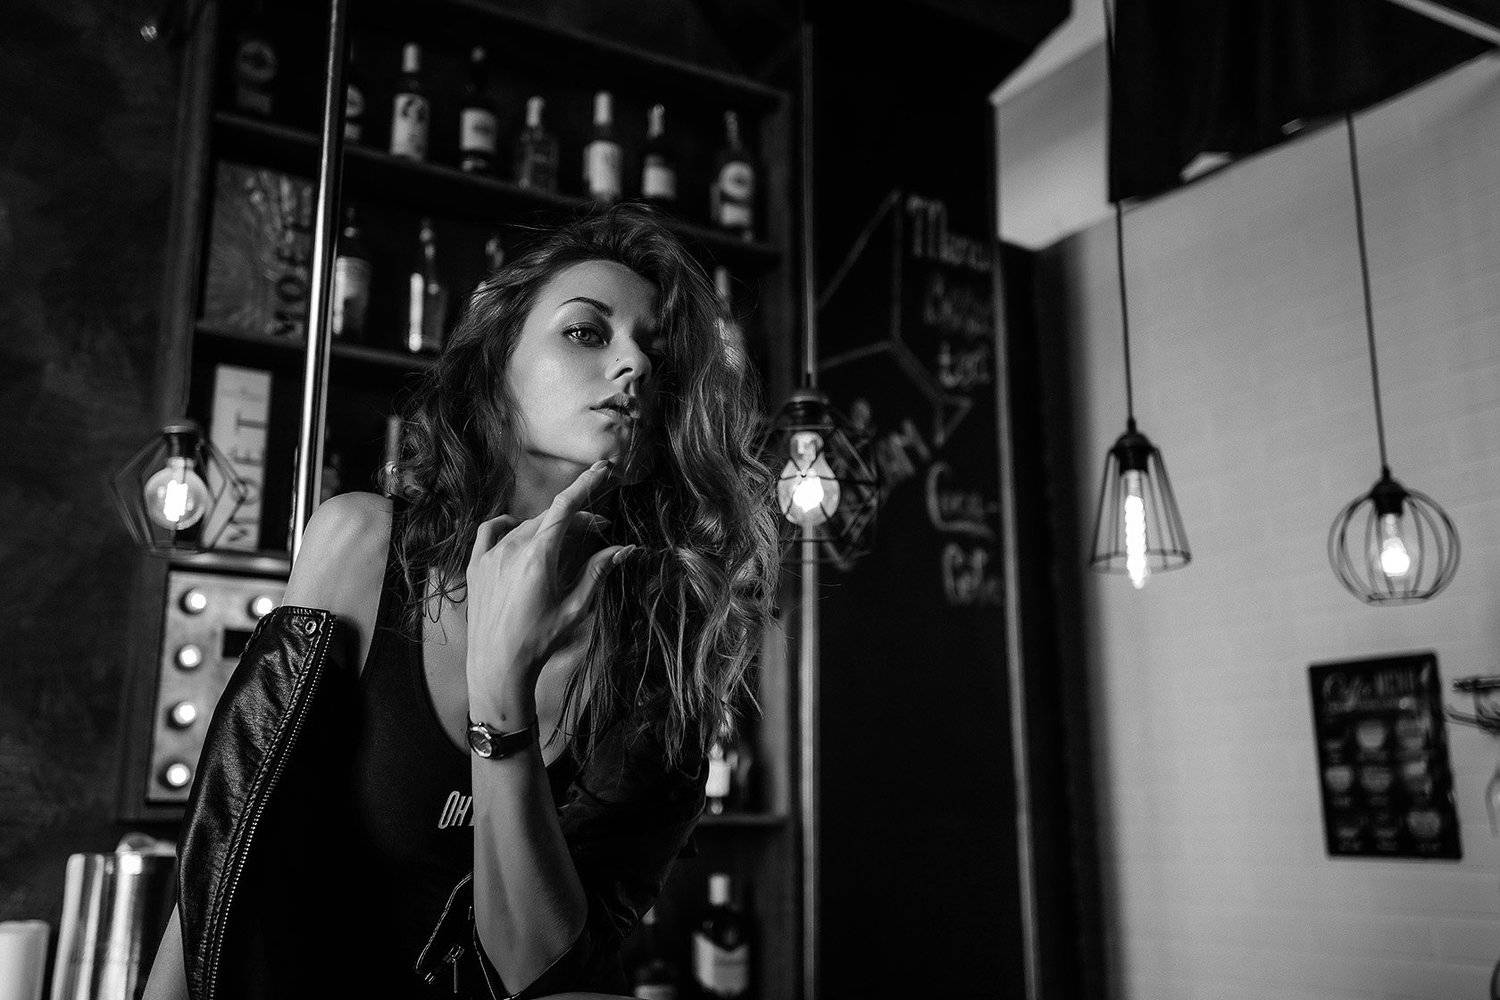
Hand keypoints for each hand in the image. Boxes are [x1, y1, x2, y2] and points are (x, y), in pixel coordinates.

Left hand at [465, 459, 635, 718]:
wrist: (497, 666)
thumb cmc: (539, 640)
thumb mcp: (575, 607)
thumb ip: (598, 572)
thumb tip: (626, 548)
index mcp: (540, 555)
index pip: (567, 507)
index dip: (588, 484)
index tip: (604, 469)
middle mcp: (513, 547)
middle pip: (552, 516)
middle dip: (578, 516)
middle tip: (600, 528)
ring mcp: (491, 554)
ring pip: (526, 524)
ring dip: (549, 526)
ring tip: (566, 544)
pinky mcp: (476, 565)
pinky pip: (490, 530)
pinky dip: (507, 524)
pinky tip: (515, 528)